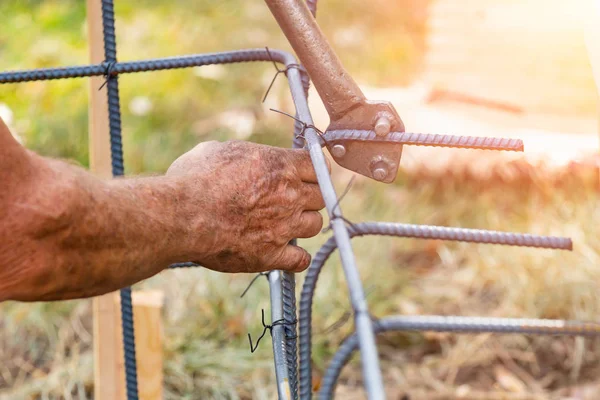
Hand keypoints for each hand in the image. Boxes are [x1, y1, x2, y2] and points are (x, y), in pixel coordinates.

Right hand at [167, 140, 328, 272]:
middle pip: (321, 196)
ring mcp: (284, 226)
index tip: (303, 176)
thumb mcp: (218, 151)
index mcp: (280, 166)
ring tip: (285, 224)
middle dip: (308, 197)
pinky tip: (285, 253)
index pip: (317, 165)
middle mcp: (290, 195)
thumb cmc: (194, 179)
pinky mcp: (272, 255)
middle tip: (291, 200)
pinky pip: (301, 259)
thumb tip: (242, 157)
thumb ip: (243, 155)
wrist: (182, 216)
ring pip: (315, 225)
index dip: (311, 171)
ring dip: (304, 224)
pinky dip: (296, 257)